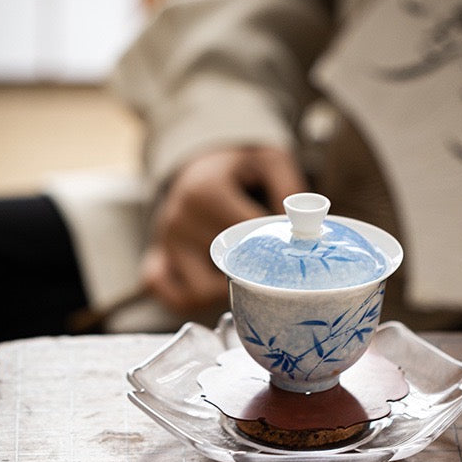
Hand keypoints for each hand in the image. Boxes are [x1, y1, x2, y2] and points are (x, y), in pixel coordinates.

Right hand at [141, 145, 307, 314]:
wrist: (200, 168)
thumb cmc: (239, 169)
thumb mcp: (268, 160)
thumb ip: (289, 186)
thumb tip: (304, 224)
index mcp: (205, 194)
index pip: (247, 239)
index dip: (272, 250)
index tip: (288, 249)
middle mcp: (179, 220)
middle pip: (224, 269)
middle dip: (252, 272)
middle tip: (270, 266)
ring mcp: (166, 245)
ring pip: (199, 293)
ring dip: (224, 292)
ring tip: (241, 276)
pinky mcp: (157, 261)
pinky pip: (174, 297)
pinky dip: (193, 301)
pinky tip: (213, 288)